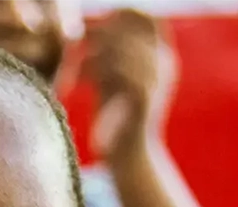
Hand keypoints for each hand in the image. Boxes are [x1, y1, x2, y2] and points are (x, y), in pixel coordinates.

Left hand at [83, 9, 175, 162]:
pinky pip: (115, 69)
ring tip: (74, 75)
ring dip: (89, 57)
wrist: (130, 160)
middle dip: (95, 37)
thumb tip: (90, 28)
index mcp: (162, 58)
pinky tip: (76, 84)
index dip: (122, 14)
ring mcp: (157, 79)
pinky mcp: (143, 96)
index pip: (148, 19)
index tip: (95, 24)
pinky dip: (90, 72)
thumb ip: (111, 55)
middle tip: (73, 49)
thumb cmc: (116, 122)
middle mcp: (164, 64)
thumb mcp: (114, 81)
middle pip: (126, 31)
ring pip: (118, 49)